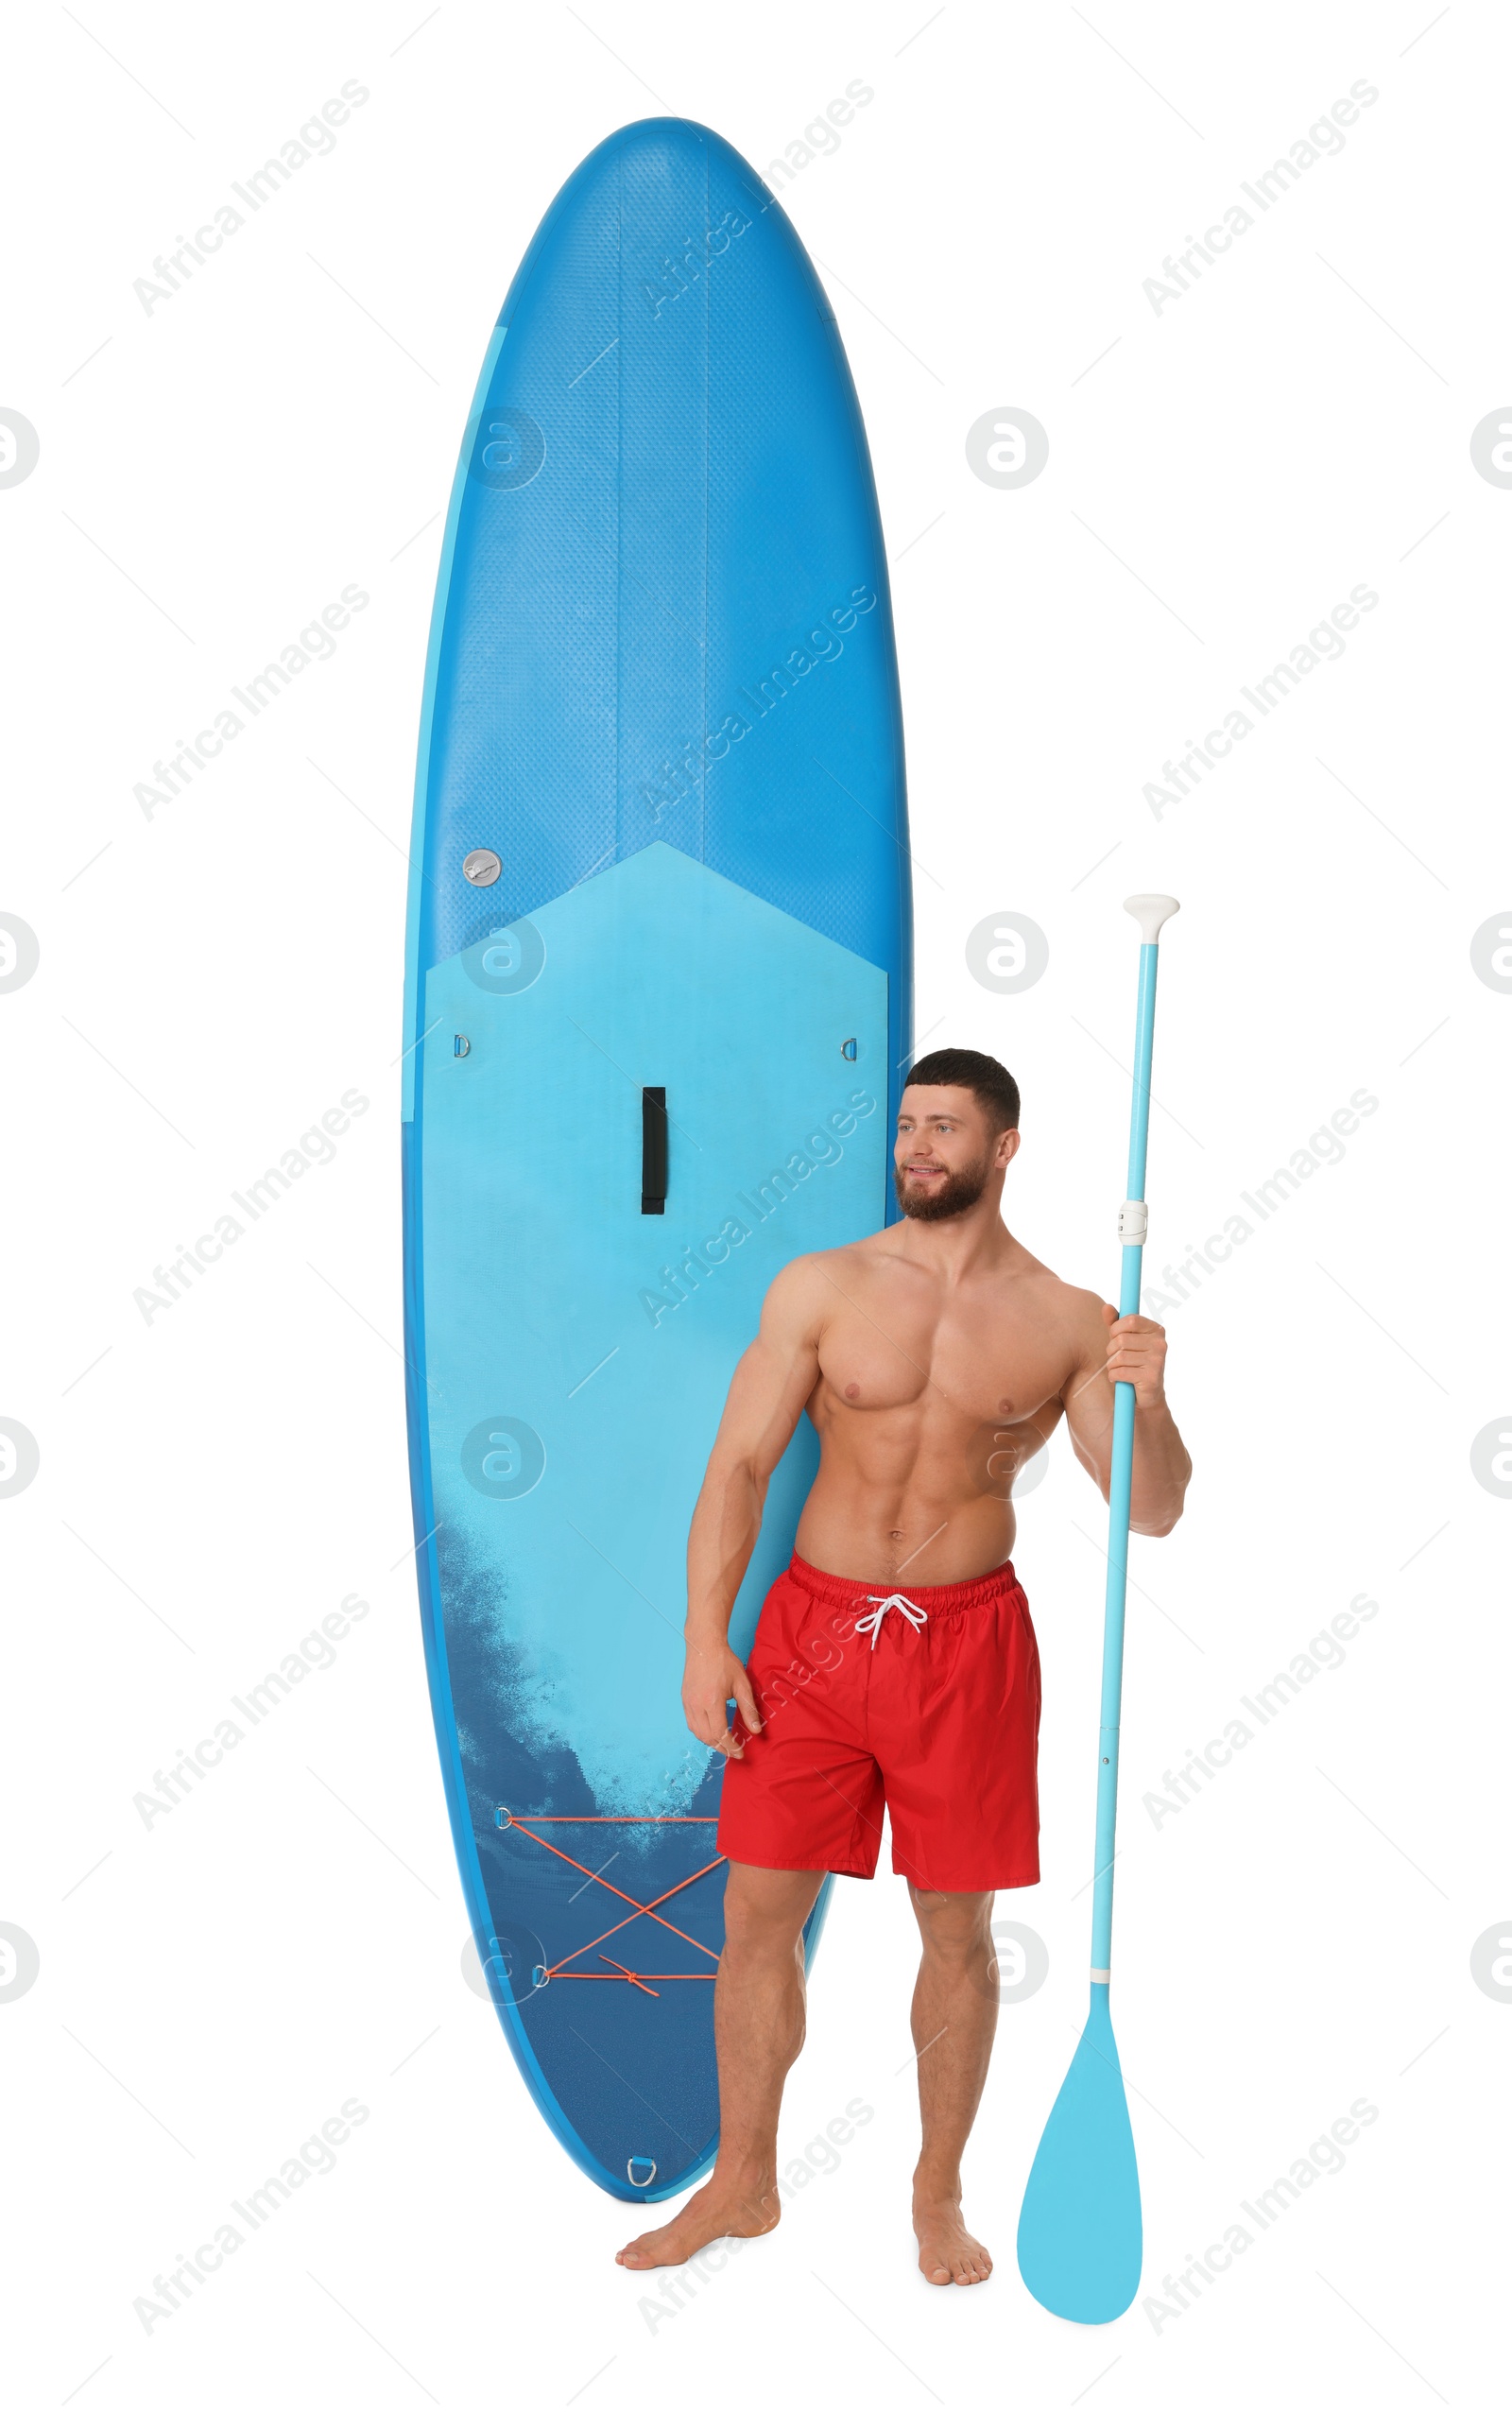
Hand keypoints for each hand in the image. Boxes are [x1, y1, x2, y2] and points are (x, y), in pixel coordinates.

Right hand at [682, 1636, 761, 1756]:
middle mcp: (696, 1705)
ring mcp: (688, 1703)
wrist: (704, 1645)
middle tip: (734, 1752)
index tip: (740, 1753)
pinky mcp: (685, 1700)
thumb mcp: (742, 1685)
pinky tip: (711, 1732)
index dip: (731, 1747)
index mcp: (712, 1702)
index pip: (720, 1734)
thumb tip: (756, 1731)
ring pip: (697, 1732)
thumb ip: (749, 1709)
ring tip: (724, 1745)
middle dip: (721, 1748)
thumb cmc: (724, 1662)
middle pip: (707, 1737)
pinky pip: (691, 1723)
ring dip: (710, 1742)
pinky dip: (701, 1732)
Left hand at [1101, 1304, 1167, 1406]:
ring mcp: (1158, 1361)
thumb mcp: (1124, 1340)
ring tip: (1117, 1368)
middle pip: (1122, 1339)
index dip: (1116, 1329)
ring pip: (1120, 1357)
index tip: (1114, 1337)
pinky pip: (1121, 1372)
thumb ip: (1115, 1323)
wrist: (1147, 1396)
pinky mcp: (1151, 1378)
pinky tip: (1118, 1378)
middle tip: (1115, 1358)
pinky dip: (1114, 1376)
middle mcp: (1160, 1344)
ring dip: (1111, 1365)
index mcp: (1156, 1330)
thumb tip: (1106, 1307)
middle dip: (1111, 1350)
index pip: (1130, 1320)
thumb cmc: (1134, 1363)